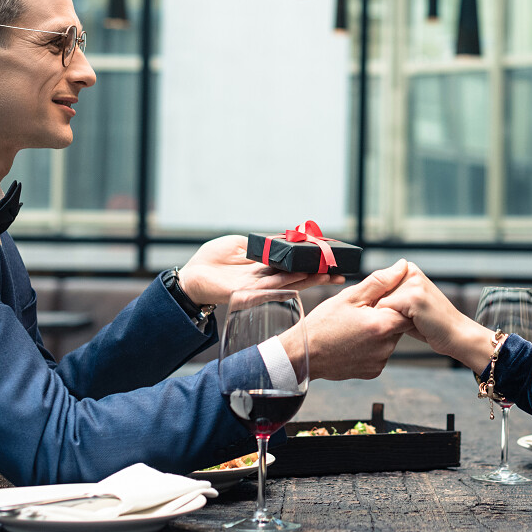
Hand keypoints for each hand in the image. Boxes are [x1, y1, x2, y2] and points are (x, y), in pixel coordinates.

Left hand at [179, 235, 343, 305]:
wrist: (191, 276)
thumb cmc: (213, 260)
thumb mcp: (242, 245)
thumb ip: (263, 245)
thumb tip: (285, 238)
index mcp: (266, 270)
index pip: (295, 269)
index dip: (314, 267)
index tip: (333, 265)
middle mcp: (265, 282)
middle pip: (297, 279)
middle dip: (319, 277)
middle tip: (340, 274)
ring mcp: (256, 289)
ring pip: (287, 285)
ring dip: (308, 279)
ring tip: (326, 274)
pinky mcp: (244, 293)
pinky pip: (268, 288)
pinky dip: (285, 282)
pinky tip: (300, 277)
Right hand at [280, 260, 413, 380]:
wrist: (304, 355)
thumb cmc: (323, 324)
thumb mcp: (349, 297)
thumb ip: (380, 281)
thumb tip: (402, 267)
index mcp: (382, 325)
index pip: (408, 309)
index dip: (396, 302)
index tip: (379, 300)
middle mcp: (385, 346)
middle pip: (400, 325)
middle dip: (386, 316)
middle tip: (364, 312)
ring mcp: (380, 361)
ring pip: (390, 339)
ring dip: (379, 331)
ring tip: (356, 328)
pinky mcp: (373, 371)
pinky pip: (380, 354)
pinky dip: (372, 346)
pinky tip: (355, 341)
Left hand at [375, 263, 493, 372]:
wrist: (455, 334)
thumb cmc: (429, 324)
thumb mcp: (406, 305)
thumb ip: (390, 297)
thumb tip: (365, 301)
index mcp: (408, 269)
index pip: (377, 286)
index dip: (382, 305)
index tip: (400, 312)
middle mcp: (410, 270)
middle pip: (376, 294)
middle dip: (385, 310)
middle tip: (409, 318)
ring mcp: (413, 282)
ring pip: (380, 303)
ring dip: (390, 317)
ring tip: (413, 320)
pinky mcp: (413, 296)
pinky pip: (386, 310)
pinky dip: (395, 322)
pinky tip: (415, 323)